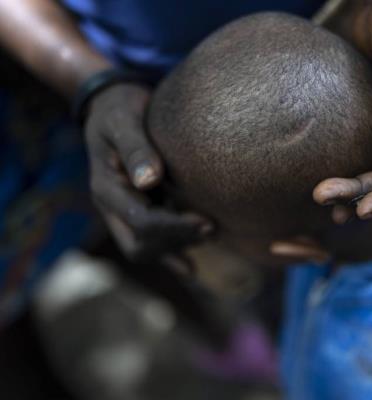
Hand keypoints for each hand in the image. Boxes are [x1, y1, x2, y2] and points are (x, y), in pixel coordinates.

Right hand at [85, 83, 212, 259]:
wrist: (113, 106)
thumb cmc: (119, 109)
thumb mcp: (123, 120)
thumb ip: (135, 148)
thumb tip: (149, 180)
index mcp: (106, 187)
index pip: (140, 222)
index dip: (174, 227)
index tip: (207, 221)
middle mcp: (113, 206)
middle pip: (140, 244)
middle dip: (177, 241)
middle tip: (213, 228)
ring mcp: (124, 211)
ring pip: (147, 248)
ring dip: (178, 246)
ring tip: (212, 233)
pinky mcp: (139, 210)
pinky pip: (151, 243)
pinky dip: (171, 256)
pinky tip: (191, 269)